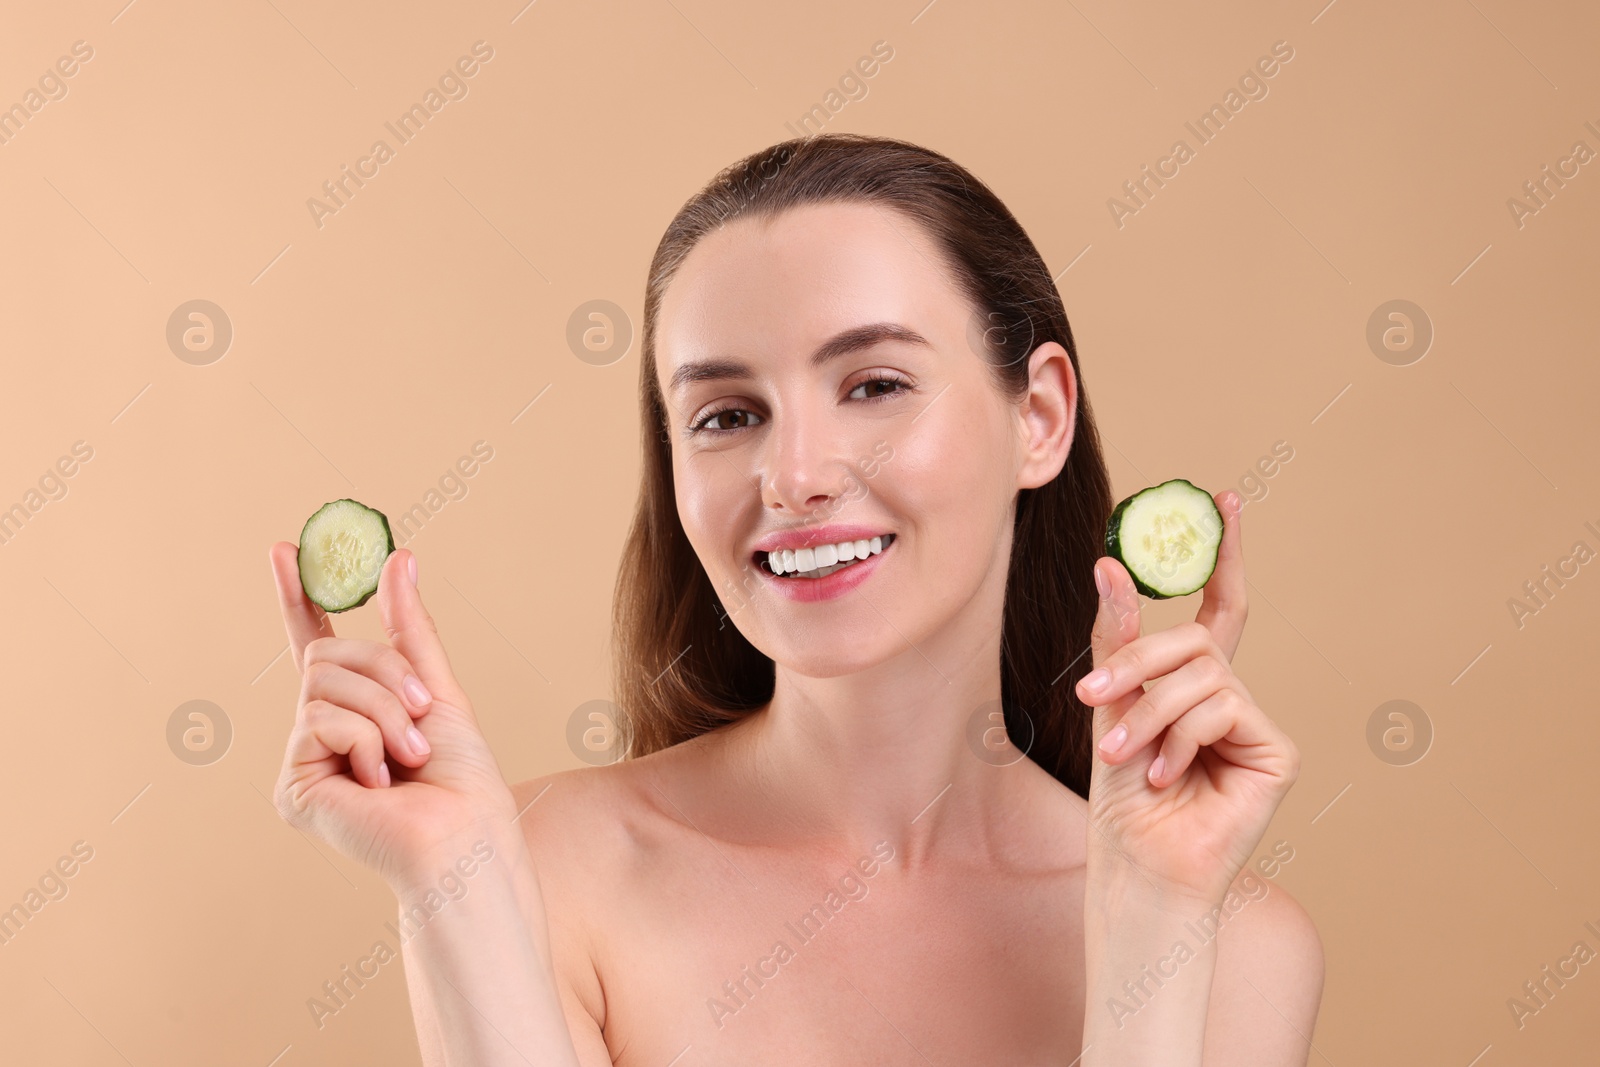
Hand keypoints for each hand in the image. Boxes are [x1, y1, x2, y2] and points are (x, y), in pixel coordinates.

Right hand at [268, 543, 518, 889]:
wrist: (465, 832)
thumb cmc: (461, 776)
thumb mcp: (437, 687)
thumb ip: (408, 628)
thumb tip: (399, 556)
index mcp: (353, 708)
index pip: (314, 642)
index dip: (298, 597)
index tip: (283, 548)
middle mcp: (319, 732)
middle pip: (327, 657)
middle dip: (384, 674)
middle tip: (421, 712)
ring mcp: (304, 759)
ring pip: (323, 684)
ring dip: (383, 710)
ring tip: (408, 755)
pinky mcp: (293, 788)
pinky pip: (319, 721)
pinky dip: (365, 741)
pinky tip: (379, 782)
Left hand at [1077, 490, 1298, 906]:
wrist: (1138, 861)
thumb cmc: (1123, 796)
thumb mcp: (1111, 704)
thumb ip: (1119, 638)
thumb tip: (1110, 563)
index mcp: (1194, 683)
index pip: (1218, 606)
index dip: (1224, 555)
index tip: (1226, 499)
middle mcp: (1231, 695)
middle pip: (1196, 639)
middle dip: (1138, 661)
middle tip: (1092, 694)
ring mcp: (1256, 722)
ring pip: (1205, 672)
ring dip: (1151, 712)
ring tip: (1128, 754)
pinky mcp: (1278, 750)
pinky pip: (1224, 706)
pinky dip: (1184, 737)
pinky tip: (1170, 776)